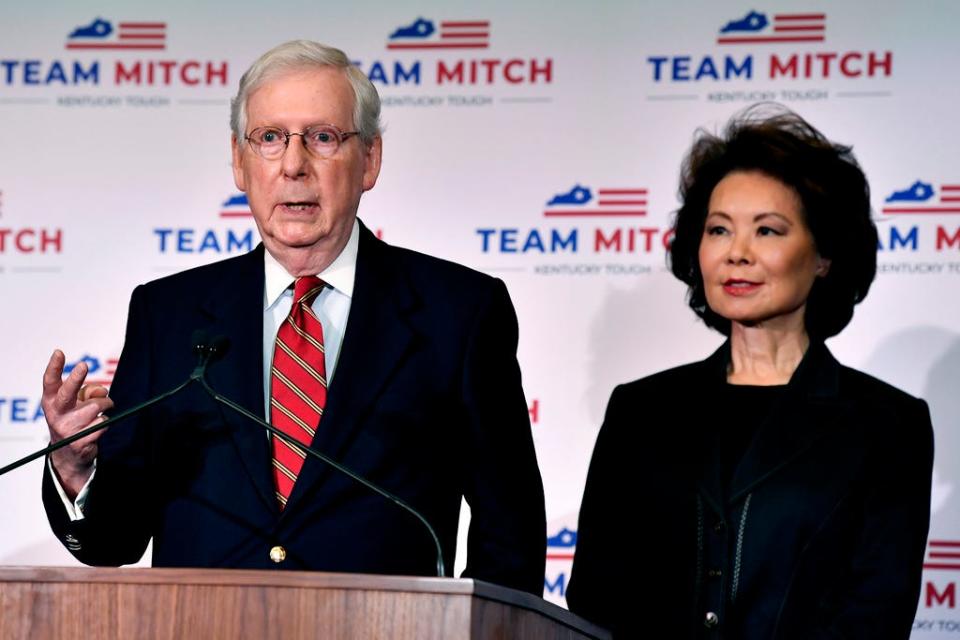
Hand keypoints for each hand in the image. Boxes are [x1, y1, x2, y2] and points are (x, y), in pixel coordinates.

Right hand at [42, 349, 113, 498]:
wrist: (69, 454)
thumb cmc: (74, 420)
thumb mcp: (76, 404)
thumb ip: (87, 392)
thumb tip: (101, 392)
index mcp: (51, 402)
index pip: (49, 382)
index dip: (53, 367)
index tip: (59, 352)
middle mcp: (56, 415)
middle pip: (67, 393)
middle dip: (75, 379)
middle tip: (83, 365)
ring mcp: (67, 429)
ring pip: (96, 407)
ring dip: (105, 406)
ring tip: (101, 411)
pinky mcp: (80, 441)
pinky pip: (103, 423)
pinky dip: (105, 422)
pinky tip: (96, 428)